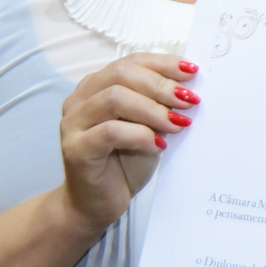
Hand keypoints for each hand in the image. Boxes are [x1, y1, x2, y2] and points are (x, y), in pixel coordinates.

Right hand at [57, 54, 199, 231]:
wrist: (95, 205)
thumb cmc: (123, 164)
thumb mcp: (148, 128)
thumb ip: (159, 106)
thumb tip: (188, 89)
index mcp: (96, 86)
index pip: (130, 61)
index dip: (162, 63)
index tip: (192, 72)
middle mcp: (80, 99)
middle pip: (122, 74)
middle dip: (161, 85)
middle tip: (189, 101)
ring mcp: (73, 123)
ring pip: (115, 98)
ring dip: (153, 109)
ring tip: (177, 124)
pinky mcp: (75, 148)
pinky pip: (110, 132)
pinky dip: (139, 135)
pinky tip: (157, 145)